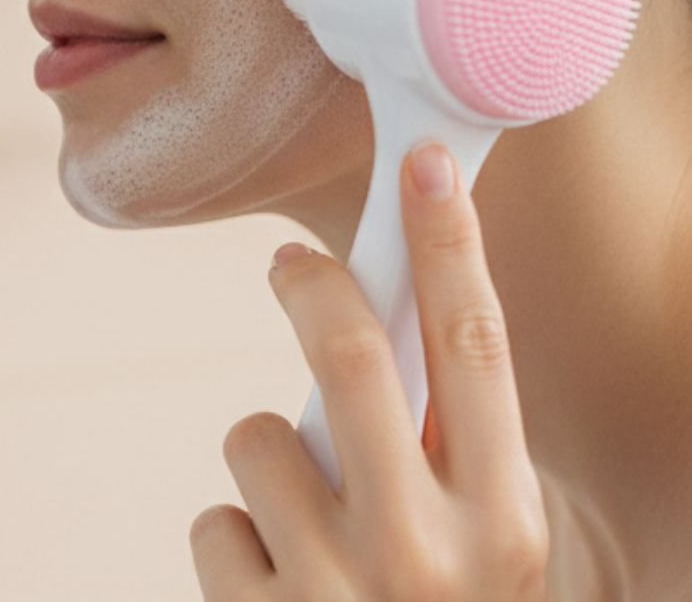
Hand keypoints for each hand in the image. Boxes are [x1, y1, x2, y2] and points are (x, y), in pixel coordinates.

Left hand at [191, 141, 549, 599]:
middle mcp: (429, 554)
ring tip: (310, 530)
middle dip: (310, 286)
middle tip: (293, 268)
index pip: (476, 345)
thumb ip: (450, 452)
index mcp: (504, 521)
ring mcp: (337, 593)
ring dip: (268, 464)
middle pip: (345, 352)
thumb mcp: (487, 552)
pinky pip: (214, 522)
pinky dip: (236, 543)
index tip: (426, 161)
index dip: (449, 240)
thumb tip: (391, 320)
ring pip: (255, 436)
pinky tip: (277, 592)